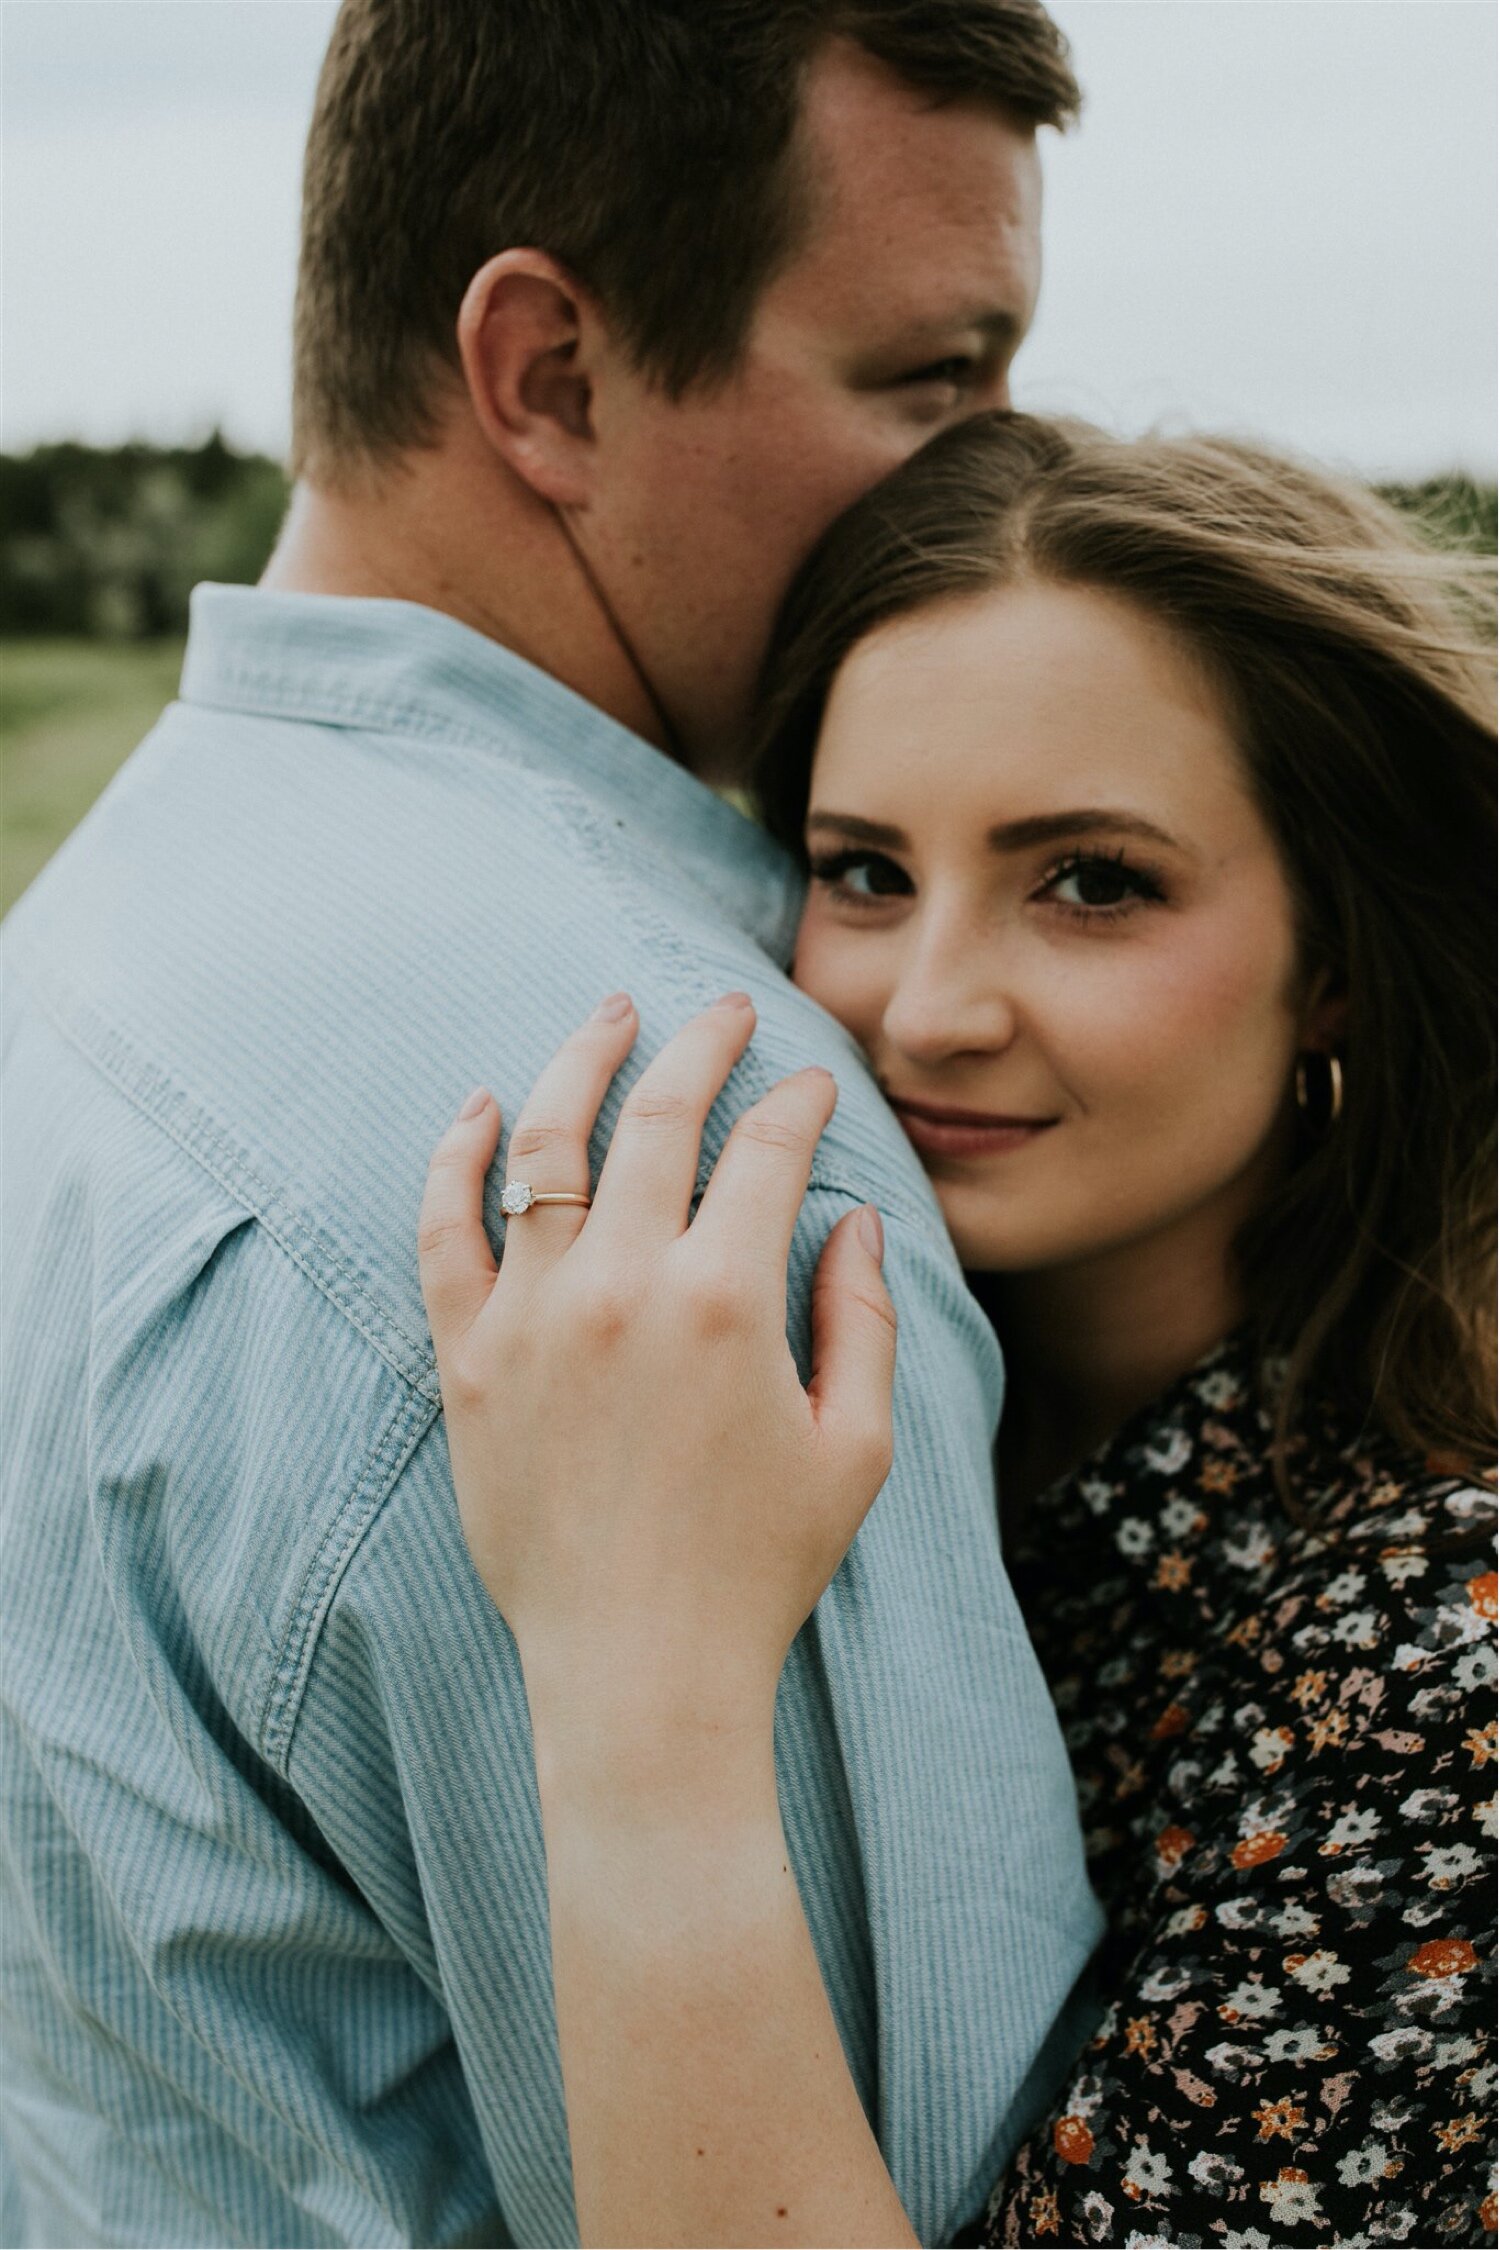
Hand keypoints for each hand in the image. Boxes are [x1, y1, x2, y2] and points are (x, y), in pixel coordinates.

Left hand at [418, 990, 896, 1764]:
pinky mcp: (468, 1357)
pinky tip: (483, 1105)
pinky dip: (458, 1155)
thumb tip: (856, 1219)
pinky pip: (445, 1227)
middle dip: (703, 1044)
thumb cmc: (761, 1567)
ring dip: (584, 1059)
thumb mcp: (855, 1446)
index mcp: (729, 1301)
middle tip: (726, 1008)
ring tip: (612, 1013)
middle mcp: (623, 1285)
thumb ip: (863, 1319)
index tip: (810, 1082)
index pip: (766, 1149)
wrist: (638, 1670)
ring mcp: (533, 1314)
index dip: (797, 1100)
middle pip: (660, 1116)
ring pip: (547, 1141)